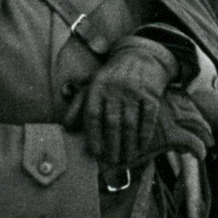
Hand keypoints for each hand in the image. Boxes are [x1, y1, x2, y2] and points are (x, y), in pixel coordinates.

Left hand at [83, 38, 177, 164]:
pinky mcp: (151, 93)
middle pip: (112, 122)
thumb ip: (78, 106)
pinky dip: (145, 134)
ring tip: (126, 158)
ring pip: (130, 122)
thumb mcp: (92, 85)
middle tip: (112, 161)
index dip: (93, 135)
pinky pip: (148, 117)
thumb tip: (66, 127)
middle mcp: (115, 88)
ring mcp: (134, 90)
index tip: (95, 152)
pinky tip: (142, 146)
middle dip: (112, 145)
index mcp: (98, 87)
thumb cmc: (112, 77)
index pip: (93, 115)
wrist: (140, 56)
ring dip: (128, 144)